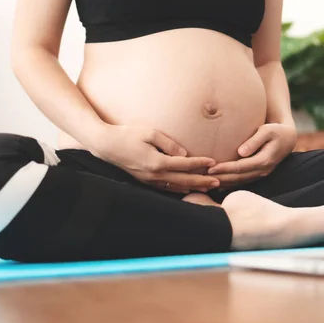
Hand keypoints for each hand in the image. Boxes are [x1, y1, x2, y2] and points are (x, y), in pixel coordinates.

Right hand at [90, 124, 219, 192]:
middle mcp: (154, 175)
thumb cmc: (127, 135)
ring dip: (193, 187)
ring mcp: (149, 180)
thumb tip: (184, 154)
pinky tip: (187, 188)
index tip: (214, 162)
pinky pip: (166, 188)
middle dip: (202, 181)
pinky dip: (179, 189)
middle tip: (218, 183)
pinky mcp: (145, 181)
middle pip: (184, 181)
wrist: (105, 145)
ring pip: (176, 187)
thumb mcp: (150, 133)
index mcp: (157, 162)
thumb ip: (169, 143)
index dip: (201, 163)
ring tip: (207, 188)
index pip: (185, 165)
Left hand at [207, 123, 296, 188]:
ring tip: (207, 183)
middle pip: (238, 178)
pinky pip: (242, 182)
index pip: (240, 167)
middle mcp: (263, 171)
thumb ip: (255, 140)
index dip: (225, 168)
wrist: (287, 138)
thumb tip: (241, 152)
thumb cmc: (276, 131)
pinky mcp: (258, 174)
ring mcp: (261, 174)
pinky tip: (217, 186)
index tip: (210, 168)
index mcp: (264, 160)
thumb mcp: (267, 130)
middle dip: (220, 178)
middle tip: (203, 177)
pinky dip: (229, 184)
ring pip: (239, 182)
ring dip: (223, 183)